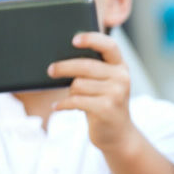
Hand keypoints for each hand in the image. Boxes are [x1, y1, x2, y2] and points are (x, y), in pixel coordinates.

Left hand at [48, 31, 132, 151]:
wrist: (118, 134)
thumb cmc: (104, 103)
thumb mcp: (105, 83)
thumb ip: (93, 68)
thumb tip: (62, 58)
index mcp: (120, 67)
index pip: (109, 45)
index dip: (91, 39)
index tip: (74, 40)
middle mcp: (122, 78)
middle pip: (85, 65)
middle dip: (63, 67)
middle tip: (51, 71)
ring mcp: (116, 94)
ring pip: (78, 84)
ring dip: (70, 92)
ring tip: (72, 98)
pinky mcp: (107, 108)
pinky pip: (76, 100)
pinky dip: (63, 105)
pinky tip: (58, 107)